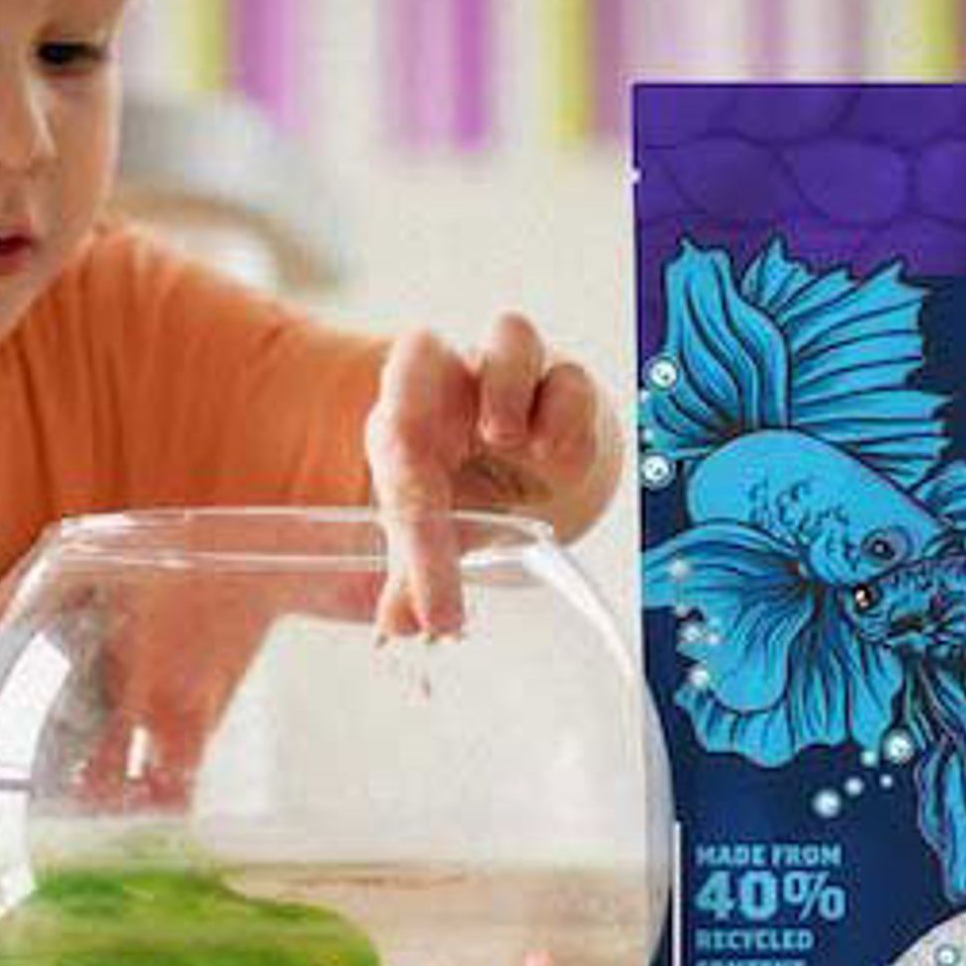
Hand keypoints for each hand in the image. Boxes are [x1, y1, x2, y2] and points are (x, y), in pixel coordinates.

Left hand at [363, 314, 607, 639]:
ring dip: (514, 386)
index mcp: (405, 418)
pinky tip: (562, 463)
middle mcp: (449, 384)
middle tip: (487, 438)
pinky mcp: (566, 384)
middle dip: (435, 382)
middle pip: (425, 346)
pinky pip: (571, 380)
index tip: (431, 577)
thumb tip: (398, 629)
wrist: (527, 460)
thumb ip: (417, 577)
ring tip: (530, 449)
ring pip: (510, 336)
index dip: (408, 494)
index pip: (393, 431)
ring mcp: (508, 376)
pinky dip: (572, 421)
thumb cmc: (464, 487)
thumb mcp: (438, 530)